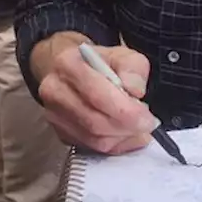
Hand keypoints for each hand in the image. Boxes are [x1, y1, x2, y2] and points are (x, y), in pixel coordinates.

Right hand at [32, 35, 155, 153]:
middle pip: (94, 121)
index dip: (125, 111)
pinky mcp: (60, 132)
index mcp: (67, 65)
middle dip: (127, 128)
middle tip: (147, 125)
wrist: (69, 70)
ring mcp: (54, 115)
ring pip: (94, 138)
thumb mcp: (121, 54)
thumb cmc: (96, 62)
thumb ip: (133, 68)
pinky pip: (92, 147)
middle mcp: (55, 91)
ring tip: (137, 128)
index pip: (96, 94)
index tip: (147, 118)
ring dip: (122, 137)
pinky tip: (125, 134)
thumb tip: (135, 91)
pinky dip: (114, 145)